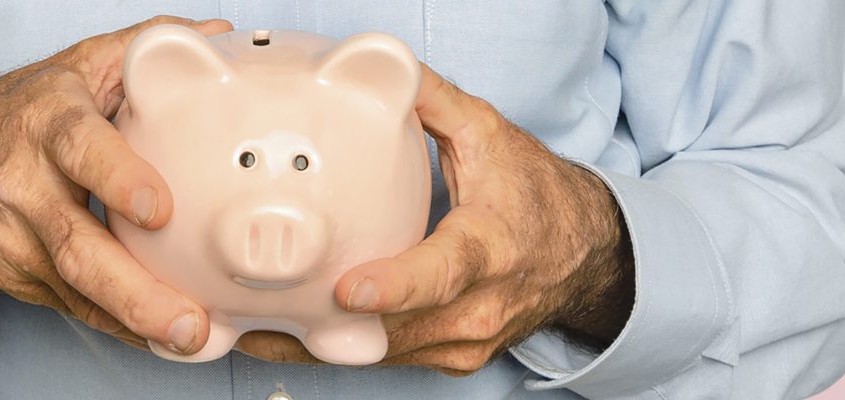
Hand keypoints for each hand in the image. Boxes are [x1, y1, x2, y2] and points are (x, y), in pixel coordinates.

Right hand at [0, 16, 233, 354]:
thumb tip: (218, 38)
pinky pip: (77, 310)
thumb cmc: (22, 112)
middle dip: (135, 289)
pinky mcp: (22, 279)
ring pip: (77, 289)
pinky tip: (162, 341)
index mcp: (48, 123)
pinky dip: (122, 328)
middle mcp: (27, 187)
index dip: (118, 178)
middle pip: (77, 244)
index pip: (81, 149)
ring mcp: (19, 242)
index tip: (160, 209)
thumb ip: (146, 48)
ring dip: (135, 320)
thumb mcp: (76, 66)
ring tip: (187, 339)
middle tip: (190, 320)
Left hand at [236, 65, 633, 374]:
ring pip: (387, 354)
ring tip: (258, 333)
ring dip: (325, 347)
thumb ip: (434, 103)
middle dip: (329, 329)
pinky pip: (393, 359)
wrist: (587, 257)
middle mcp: (482, 304)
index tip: (348, 290)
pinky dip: (348, 349)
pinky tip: (299, 336)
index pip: (444, 272)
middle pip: (399, 329)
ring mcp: (469, 340)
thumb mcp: (491, 136)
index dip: (396, 285)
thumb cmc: (537, 196)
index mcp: (491, 246)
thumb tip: (382, 71)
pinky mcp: (455, 358)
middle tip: (258, 319)